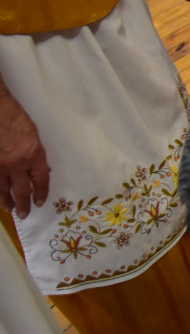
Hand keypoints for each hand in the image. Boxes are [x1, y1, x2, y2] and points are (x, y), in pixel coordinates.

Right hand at [0, 91, 49, 218]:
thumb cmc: (17, 120)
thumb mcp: (35, 137)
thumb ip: (37, 155)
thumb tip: (41, 169)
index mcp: (34, 155)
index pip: (41, 180)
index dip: (41, 193)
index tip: (40, 201)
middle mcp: (17, 164)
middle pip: (22, 190)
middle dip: (23, 204)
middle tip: (24, 214)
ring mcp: (0, 165)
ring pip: (3, 189)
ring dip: (6, 201)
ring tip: (9, 209)